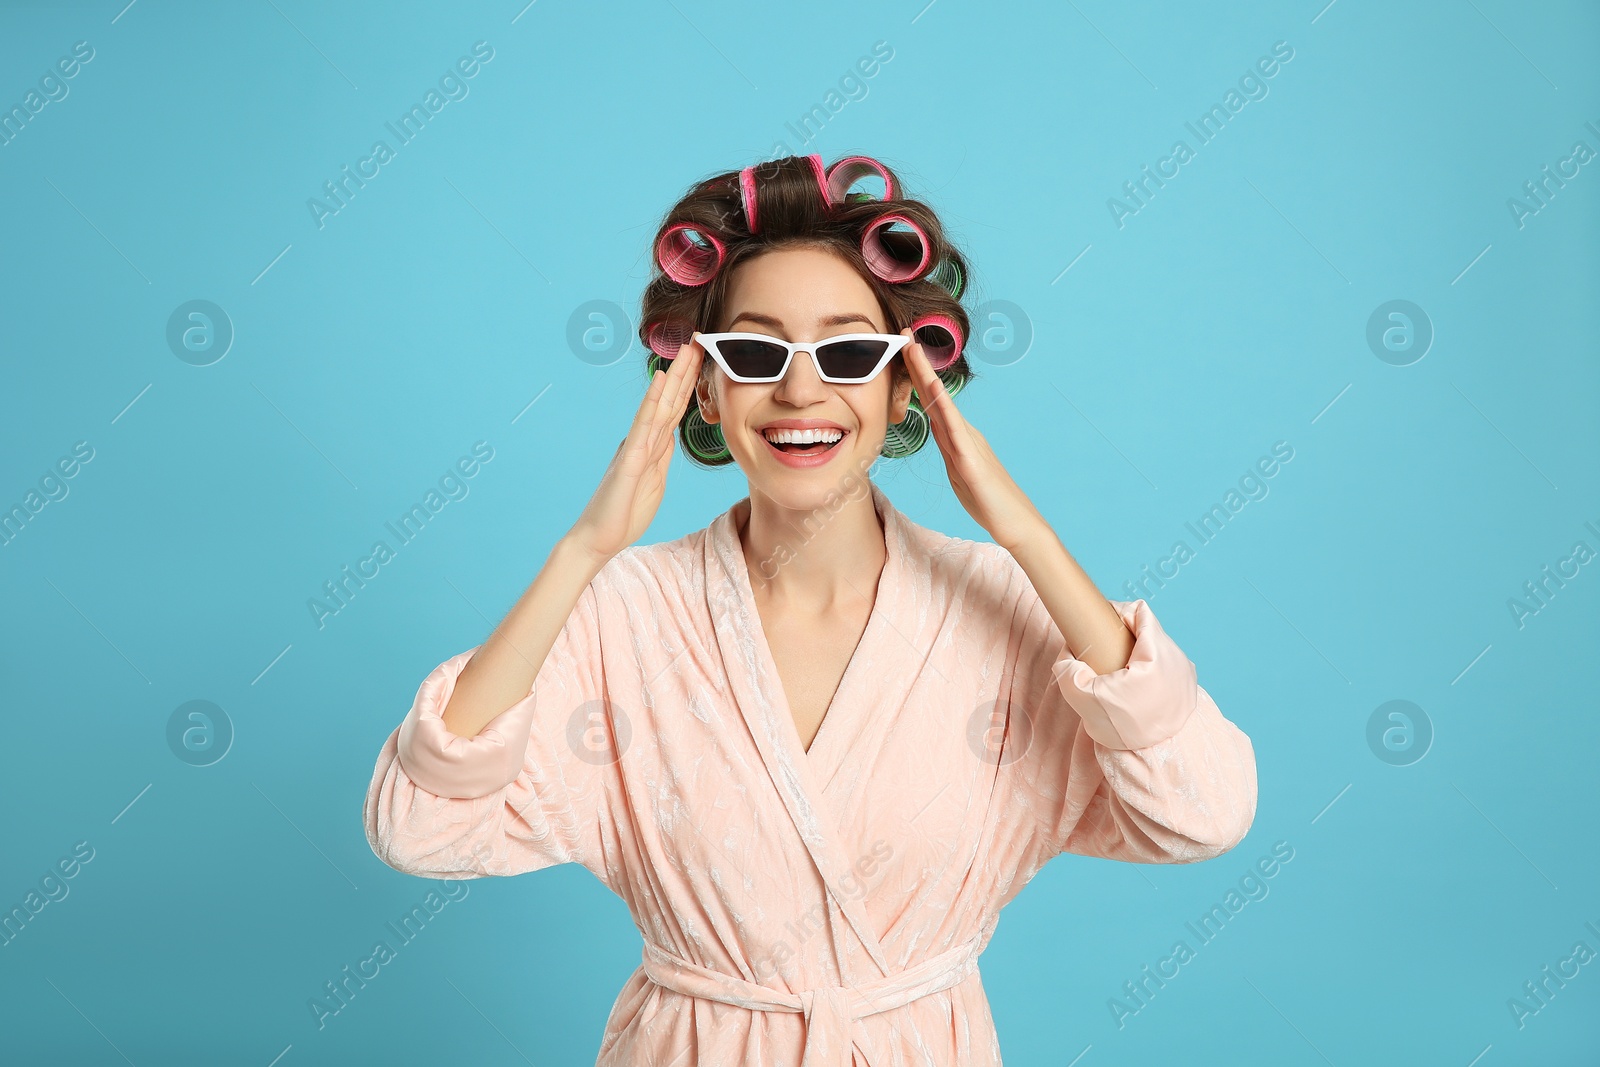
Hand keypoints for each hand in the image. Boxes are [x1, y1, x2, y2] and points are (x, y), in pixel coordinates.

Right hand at [566, 336, 704, 562]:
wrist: (598, 538)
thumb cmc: (624, 512)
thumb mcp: (654, 481)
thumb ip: (661, 456)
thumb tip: (670, 435)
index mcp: (652, 445)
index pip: (676, 408)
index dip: (689, 382)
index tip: (702, 357)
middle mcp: (643, 439)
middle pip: (670, 399)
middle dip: (686, 369)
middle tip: (699, 338)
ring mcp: (636, 447)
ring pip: (659, 405)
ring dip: (674, 376)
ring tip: (685, 348)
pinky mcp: (631, 461)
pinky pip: (645, 427)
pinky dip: (653, 402)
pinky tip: (661, 381)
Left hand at [899, 329, 1047, 552]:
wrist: (1016, 523)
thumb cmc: (988, 501)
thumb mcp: (959, 471)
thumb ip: (949, 447)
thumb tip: (936, 429)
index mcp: (958, 437)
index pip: (931, 402)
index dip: (916, 377)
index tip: (901, 351)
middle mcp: (964, 433)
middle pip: (935, 395)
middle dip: (917, 364)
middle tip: (902, 334)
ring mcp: (969, 445)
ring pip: (942, 404)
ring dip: (926, 375)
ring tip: (912, 350)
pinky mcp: (972, 462)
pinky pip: (954, 430)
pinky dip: (942, 407)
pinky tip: (933, 390)